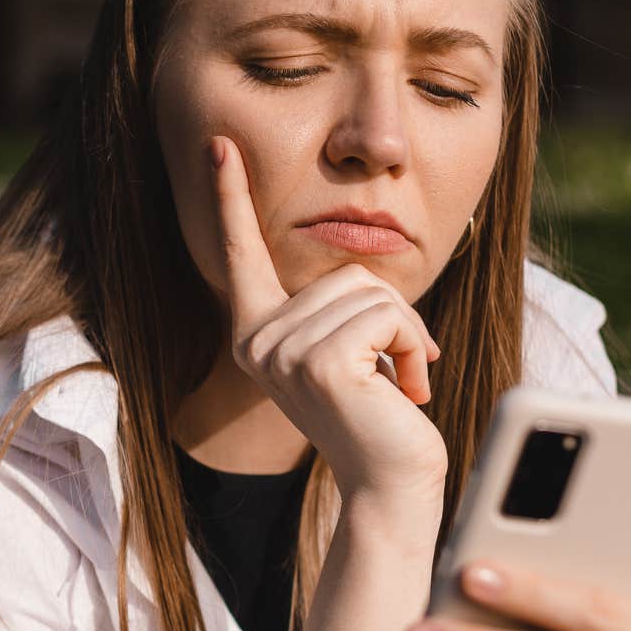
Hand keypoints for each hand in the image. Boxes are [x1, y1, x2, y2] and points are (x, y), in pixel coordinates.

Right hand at [207, 134, 446, 506]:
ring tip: (398, 384)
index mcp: (257, 334)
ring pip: (370, 292)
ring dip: (405, 334)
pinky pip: (386, 316)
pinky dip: (411, 347)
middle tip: (396, 370)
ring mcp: (283, 352)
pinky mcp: (319, 362)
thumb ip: (339, 310)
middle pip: (344, 272)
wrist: (390, 485)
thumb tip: (362, 281)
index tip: (220, 145)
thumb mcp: (350, 351)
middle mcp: (257, 341)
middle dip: (391, 314)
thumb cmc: (379, 420)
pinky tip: (405, 391)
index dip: (231, 197)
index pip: (242, 254)